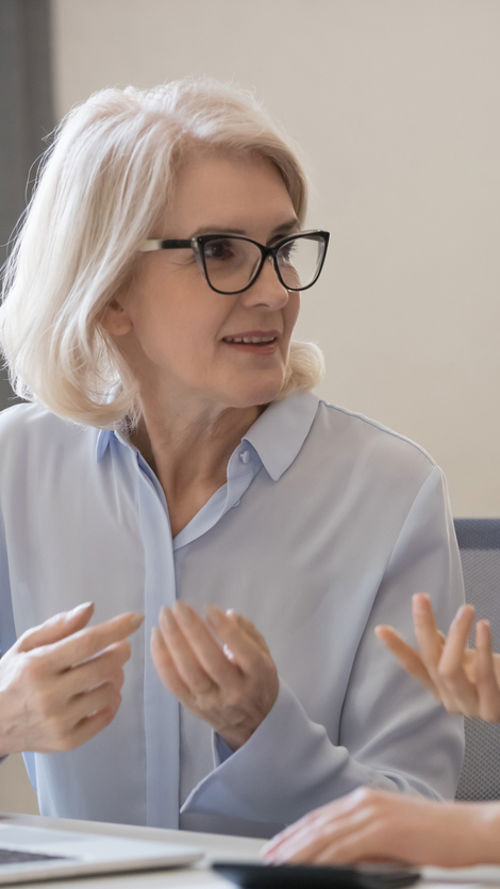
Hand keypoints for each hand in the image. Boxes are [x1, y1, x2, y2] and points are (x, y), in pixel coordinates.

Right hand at [0, 602, 143, 754]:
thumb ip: (58, 626)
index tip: (136, 618)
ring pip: (108, 692)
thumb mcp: (25, 646)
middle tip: (122, 647)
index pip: (86, 643)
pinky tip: (104, 693)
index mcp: (38, 665)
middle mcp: (49, 694)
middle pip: (104, 667)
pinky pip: (105, 718)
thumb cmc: (10, 678)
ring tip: (108, 671)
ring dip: (116, 677)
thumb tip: (90, 608)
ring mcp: (59, 721)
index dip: (116, 629)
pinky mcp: (66, 741)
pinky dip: (111, 702)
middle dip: (121, 652)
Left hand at [151, 602, 278, 748]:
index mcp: (258, 675)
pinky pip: (173, 683)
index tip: (208, 607)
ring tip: (164, 616)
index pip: (242, 650)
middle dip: (192, 630)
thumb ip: (248, 632)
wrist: (252, 725)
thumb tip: (228, 614)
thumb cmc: (257, 680)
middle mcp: (235, 691)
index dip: (224, 629)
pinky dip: (161, 659)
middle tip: (178, 606)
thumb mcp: (265, 655)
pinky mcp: (192, 707)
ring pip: (188, 672)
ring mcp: (211, 702)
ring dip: (172, 641)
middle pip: (210, 660)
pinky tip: (156, 637)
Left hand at [262, 787, 499, 866]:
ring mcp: (372, 812)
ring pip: (323, 835)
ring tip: (277, 866)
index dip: (296, 833)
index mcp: (367, 799)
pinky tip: (307, 868)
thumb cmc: (439, 838)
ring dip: (297, 853)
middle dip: (288, 843)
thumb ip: (366, 844)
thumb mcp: (394, 838)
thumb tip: (341, 860)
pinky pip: (343, 847)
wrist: (471, 829)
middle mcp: (365, 801)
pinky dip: (321, 859)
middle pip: (316, 824)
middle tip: (266, 859)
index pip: (321, 818)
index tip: (277, 847)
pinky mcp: (381, 828)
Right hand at [375, 593, 499, 720]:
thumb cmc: (493, 675)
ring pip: (450, 670)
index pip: (413, 667)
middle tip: (421, 598)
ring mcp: (470, 708)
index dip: (397, 649)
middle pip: (431, 662)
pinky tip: (483, 626)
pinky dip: (482, 647)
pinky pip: (483, 677)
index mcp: (440, 688)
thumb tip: (424, 622)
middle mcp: (450, 700)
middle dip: (423, 627)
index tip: (380, 628)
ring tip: (466, 609)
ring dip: (457, 634)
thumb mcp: (465, 658)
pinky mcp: (491, 710)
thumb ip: (445, 645)